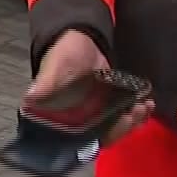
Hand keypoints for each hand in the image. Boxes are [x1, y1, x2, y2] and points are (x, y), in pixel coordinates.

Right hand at [23, 30, 152, 145]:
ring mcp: (96, 114)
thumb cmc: (63, 53)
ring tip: (145, 105)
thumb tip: (29, 99)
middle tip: (136, 111)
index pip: (84, 139)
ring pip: (116, 126)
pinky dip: (136, 112)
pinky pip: (123, 114)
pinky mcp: (109, 104)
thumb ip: (45, 82)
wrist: (79, 37)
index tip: (121, 122)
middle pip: (105, 135)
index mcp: (64, 118)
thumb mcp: (54, 66)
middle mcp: (80, 121)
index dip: (104, 135)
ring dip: (133, 120)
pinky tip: (147, 102)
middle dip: (124, 127)